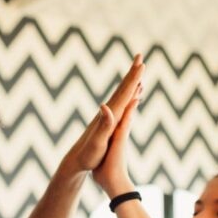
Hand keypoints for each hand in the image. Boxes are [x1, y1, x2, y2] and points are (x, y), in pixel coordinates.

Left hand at [65, 55, 143, 174]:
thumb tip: (104, 105)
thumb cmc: (88, 155)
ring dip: (129, 82)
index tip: (142, 64)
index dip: (133, 79)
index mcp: (110, 115)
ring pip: (120, 95)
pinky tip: (128, 96)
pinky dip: (126, 96)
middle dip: (132, 73)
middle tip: (140, 56)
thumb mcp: (97, 141)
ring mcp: (106, 116)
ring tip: (137, 72)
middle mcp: (108, 112)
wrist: (75, 161)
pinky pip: (119, 104)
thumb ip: (104, 124)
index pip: (124, 93)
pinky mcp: (105, 122)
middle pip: (122, 88)